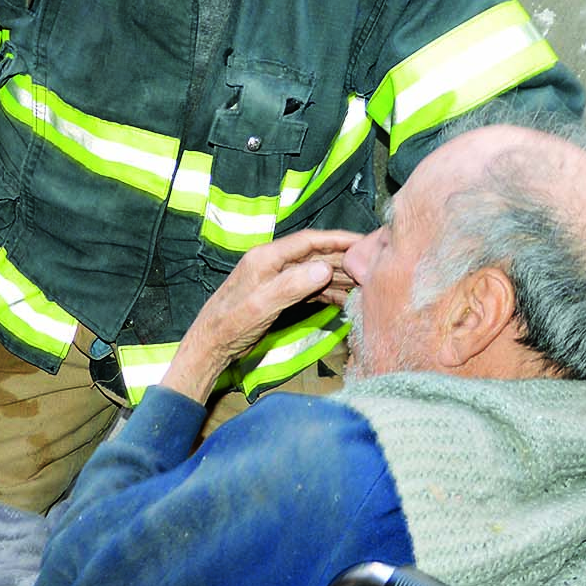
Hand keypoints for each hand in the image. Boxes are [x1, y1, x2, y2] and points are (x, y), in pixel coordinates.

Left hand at [163, 229, 359, 401]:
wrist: (211, 345)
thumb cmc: (230, 325)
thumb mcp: (261, 305)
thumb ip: (292, 286)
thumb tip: (325, 268)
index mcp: (267, 257)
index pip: (310, 241)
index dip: (338, 240)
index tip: (365, 241)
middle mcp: (273, 263)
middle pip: (316, 255)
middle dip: (345, 259)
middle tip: (375, 263)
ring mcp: (277, 279)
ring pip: (315, 273)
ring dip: (340, 278)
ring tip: (368, 284)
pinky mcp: (279, 295)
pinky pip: (309, 289)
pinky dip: (328, 293)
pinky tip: (346, 300)